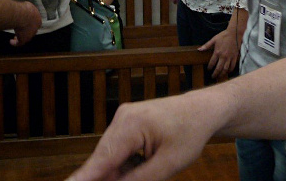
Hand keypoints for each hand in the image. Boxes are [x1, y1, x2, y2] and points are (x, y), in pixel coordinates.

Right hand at [10, 2, 41, 46]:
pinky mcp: (23, 39)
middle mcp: (35, 29)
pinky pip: (18, 43)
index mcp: (38, 21)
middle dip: (26, 32)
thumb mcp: (28, 6)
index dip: (30, 25)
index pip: (35, 24)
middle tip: (20, 32)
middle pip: (31, 32)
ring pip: (25, 38)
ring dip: (20, 37)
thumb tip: (26, 7)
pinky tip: (11, 42)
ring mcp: (29, 35)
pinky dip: (15, 43)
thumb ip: (28, 8)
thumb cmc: (25, 9)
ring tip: (14, 38)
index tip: (25, 24)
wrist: (23, 16)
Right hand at [67, 95, 214, 180]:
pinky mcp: (127, 124)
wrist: (201, 110)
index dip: (83, 178)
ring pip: (110, 156)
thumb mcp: (168, 164)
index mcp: (131, 125)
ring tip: (152, 163)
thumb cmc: (190, 134)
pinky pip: (118, 150)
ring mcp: (123, 119)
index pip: (102, 159)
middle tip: (141, 173)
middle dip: (105, 178)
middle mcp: (121, 118)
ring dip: (118, 173)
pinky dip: (125, 164)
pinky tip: (145, 165)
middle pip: (103, 159)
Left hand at [199, 27, 238, 79]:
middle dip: (215, 74)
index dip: (209, 67)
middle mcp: (223, 56)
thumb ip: (206, 45)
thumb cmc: (223, 36)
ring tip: (219, 77)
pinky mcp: (235, 57)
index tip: (208, 69)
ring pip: (225, 69)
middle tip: (213, 77)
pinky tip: (227, 72)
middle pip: (218, 68)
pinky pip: (232, 66)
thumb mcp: (214, 39)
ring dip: (222, 74)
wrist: (234, 33)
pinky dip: (230, 70)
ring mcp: (230, 57)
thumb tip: (199, 49)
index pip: (212, 63)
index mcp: (217, 52)